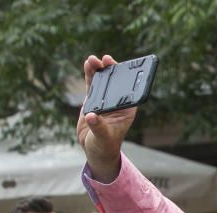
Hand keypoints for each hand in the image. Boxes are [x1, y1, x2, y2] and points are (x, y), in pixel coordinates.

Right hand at [77, 55, 135, 181]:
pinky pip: (92, 85)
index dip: (126, 78)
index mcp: (127, 110)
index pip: (129, 91)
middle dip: (111, 70)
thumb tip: (91, 116)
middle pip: (116, 83)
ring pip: (103, 81)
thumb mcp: (103, 137)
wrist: (94, 149)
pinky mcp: (93, 100)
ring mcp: (105, 100)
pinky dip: (90, 75)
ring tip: (92, 59)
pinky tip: (88, 64)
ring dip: (99, 69)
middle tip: (106, 59)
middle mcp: (117, 103)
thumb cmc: (104, 146)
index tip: (122, 67)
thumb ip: (98, 127)